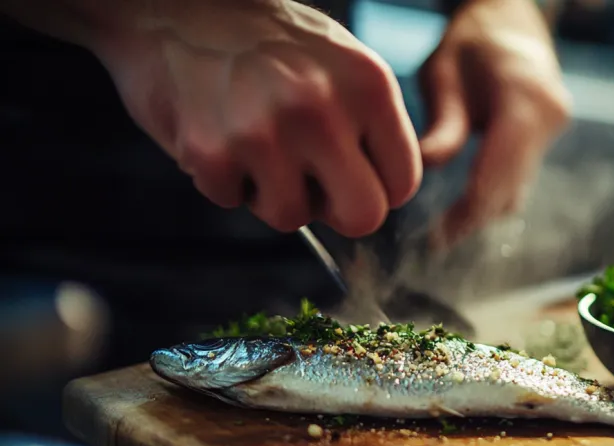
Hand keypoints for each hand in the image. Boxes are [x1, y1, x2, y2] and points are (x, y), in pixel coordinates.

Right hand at [94, 0, 422, 234]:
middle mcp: (324, 107)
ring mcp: (267, 131)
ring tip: (254, 145)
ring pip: (292, 218)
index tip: (350, 177)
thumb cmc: (265, 42)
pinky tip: (218, 135)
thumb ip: (368, 126)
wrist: (172, 5)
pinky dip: (223, 179)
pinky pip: (232, 202)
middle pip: (364, 217)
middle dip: (335, 210)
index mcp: (368, 84)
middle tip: (310, 184)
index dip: (375, 189)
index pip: (403, 183)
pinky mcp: (212, 152)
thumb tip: (381, 195)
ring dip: (271, 192)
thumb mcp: (341, 64)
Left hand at [418, 0, 571, 247]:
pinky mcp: (548, 138)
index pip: (497, 174)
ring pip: (518, 190)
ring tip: (445, 234)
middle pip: (510, 190)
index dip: (466, 212)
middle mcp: (549, 118)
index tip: (436, 237)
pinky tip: (465, 212)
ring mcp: (554, 129)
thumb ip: (442, 125)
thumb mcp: (443, 73)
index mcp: (524, 100)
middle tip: (436, 244)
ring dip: (483, 215)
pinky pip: (521, 180)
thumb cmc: (470, 42)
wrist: (510, 19)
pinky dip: (493, 198)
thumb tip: (425, 171)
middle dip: (472, 221)